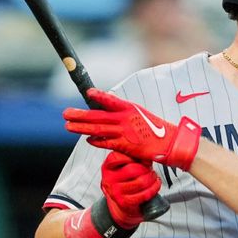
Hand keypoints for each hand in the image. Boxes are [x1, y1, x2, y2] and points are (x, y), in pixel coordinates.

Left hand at [63, 88, 200, 169]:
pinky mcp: (125, 145)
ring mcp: (124, 132)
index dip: (98, 96)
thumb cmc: (158, 130)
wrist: (171, 143)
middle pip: (97, 115)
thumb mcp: (142, 115)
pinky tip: (88, 139)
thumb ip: (127, 112)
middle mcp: (125, 118)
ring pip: (98, 128)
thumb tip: (114, 108)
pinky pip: (107, 142)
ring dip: (81, 127)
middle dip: (80, 114)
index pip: (111, 100)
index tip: (87, 93)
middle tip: (65, 113)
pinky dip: (96, 141)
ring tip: (68, 126)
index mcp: (130, 108)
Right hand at [101, 151, 161, 228]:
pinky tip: (155, 183)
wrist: (123, 201)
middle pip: (133, 170)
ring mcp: (116, 192)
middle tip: (150, 168)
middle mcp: (109, 179)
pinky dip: (154, 188)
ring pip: (141, 182)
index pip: (116, 157)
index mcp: (107, 167)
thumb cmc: (126, 178)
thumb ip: (133, 155)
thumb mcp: (126, 164)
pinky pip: (144, 194)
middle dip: (146, 168)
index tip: (139, 158)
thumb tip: (148, 151)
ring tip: (153, 176)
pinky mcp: (124, 202)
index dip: (131, 156)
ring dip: (152, 178)